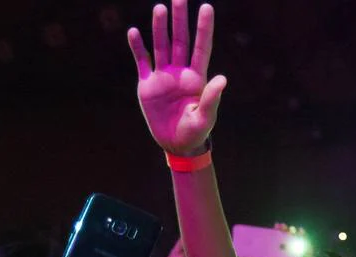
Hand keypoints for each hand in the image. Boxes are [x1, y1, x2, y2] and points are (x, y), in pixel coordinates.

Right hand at [128, 1, 225, 155]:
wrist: (176, 144)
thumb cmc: (195, 132)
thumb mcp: (205, 117)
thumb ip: (211, 98)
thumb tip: (222, 79)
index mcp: (196, 78)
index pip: (201, 47)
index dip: (204, 28)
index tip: (206, 7)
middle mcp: (180, 72)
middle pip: (180, 40)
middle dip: (180, 19)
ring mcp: (163, 76)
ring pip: (161, 46)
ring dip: (160, 28)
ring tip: (159, 8)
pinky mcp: (148, 85)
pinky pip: (142, 61)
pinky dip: (137, 47)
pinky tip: (134, 32)